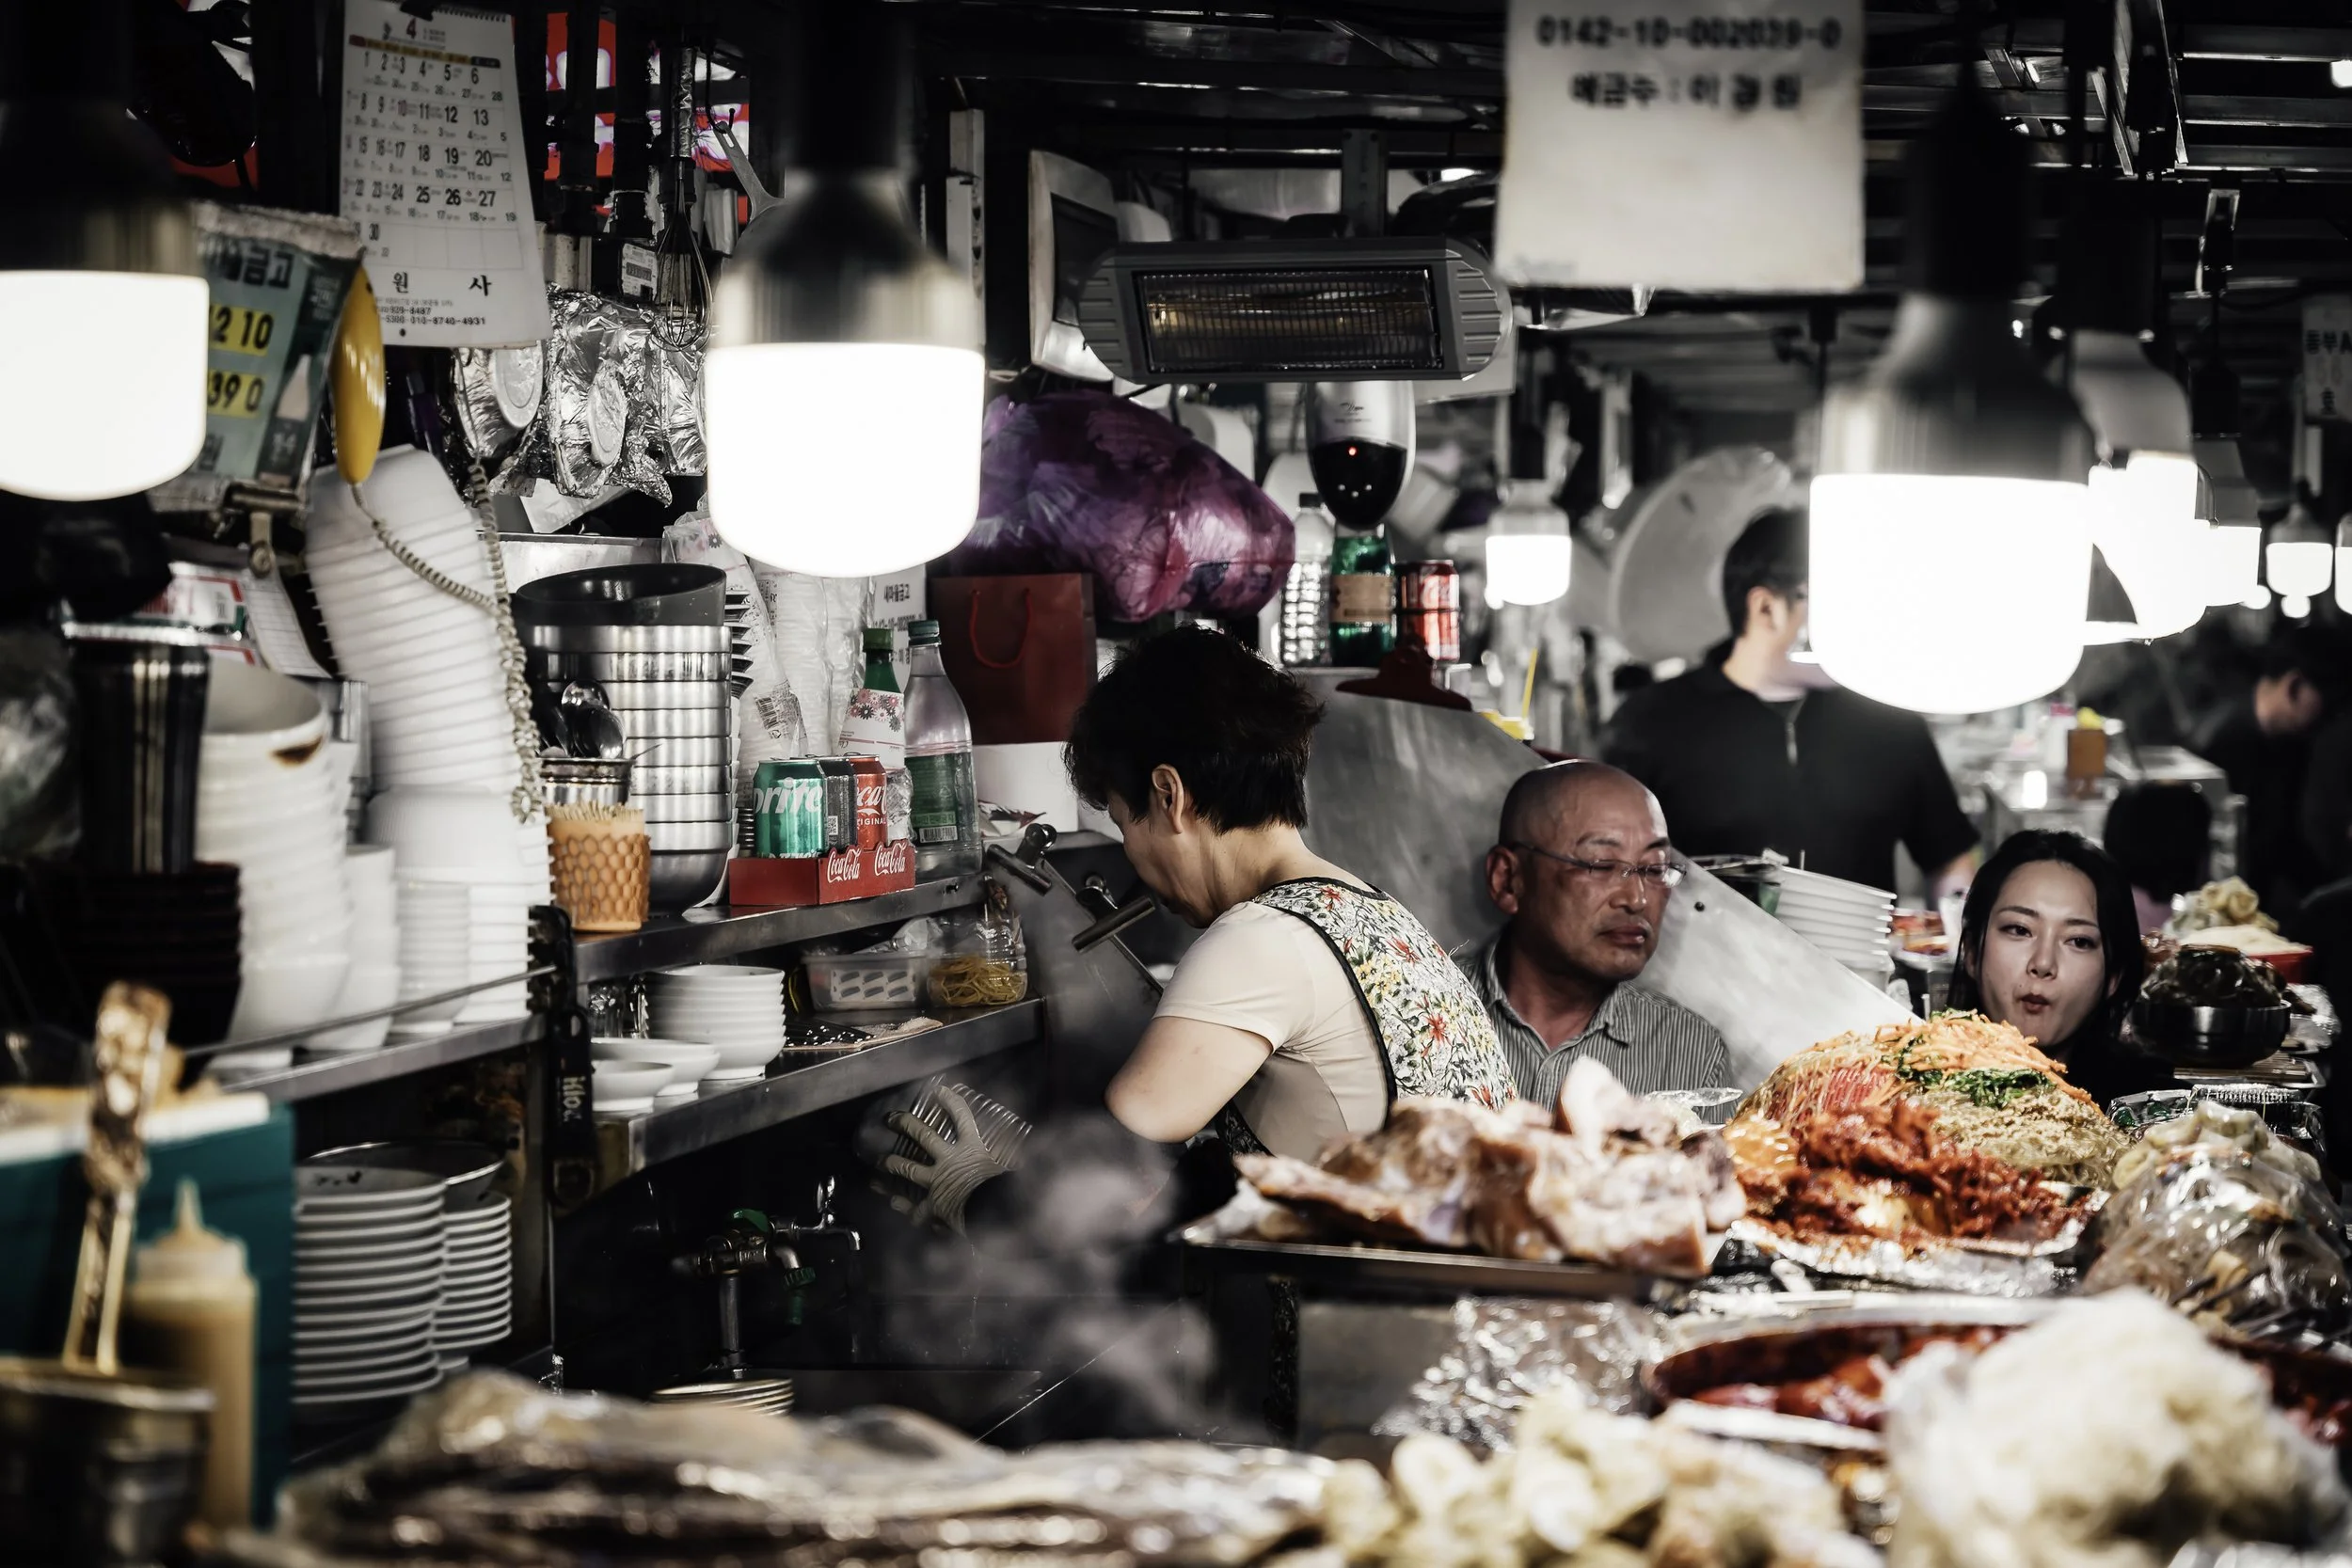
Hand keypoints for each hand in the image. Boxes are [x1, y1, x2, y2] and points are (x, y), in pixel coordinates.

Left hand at [879, 1084, 1025, 1233]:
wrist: (992, 1215)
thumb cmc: (1006, 1191)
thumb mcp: (1012, 1169)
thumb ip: (1016, 1161)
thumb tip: (1035, 1155)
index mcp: (972, 1148)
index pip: (962, 1117)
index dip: (951, 1102)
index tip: (940, 1090)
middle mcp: (949, 1160)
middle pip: (924, 1136)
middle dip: (906, 1125)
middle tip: (890, 1118)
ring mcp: (937, 1182)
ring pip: (908, 1169)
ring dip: (892, 1163)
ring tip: (880, 1161)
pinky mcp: (933, 1205)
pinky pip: (916, 1209)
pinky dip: (907, 1209)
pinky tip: (896, 1205)